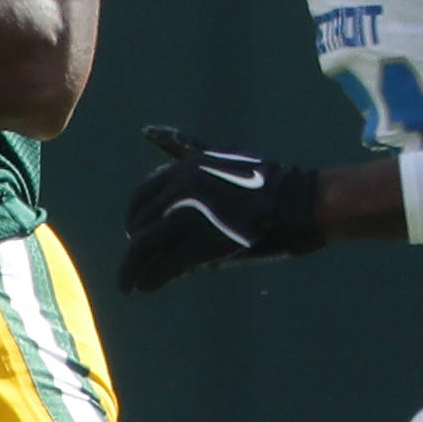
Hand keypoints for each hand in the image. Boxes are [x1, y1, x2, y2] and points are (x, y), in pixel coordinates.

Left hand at [119, 126, 323, 291]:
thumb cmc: (265, 181)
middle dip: (134, 241)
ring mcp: (188, 217)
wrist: (295, 201)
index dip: (136, 214)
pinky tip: (144, 287)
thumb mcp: (221, 153)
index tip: (134, 228)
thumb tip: (151, 134)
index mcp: (186, 169)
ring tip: (127, 283)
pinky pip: (164, 266)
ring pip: (144, 246)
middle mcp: (181, 189)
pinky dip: (151, 279)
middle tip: (135, 259)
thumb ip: (189, 147)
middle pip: (140, 221)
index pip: (144, 193)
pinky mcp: (199, 246)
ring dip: (131, 268)